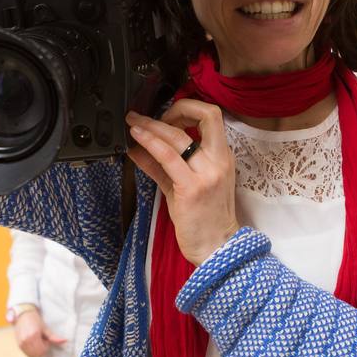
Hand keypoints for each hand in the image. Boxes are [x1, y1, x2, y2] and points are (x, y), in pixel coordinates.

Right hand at [12, 309, 66, 356]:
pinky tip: (33, 343)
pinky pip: (27, 354)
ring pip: (32, 356)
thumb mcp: (45, 328)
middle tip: (42, 341)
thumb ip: (54, 337)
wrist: (23, 315)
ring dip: (37, 351)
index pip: (42, 350)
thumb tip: (65, 341)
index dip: (46, 346)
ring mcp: (21, 344)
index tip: (45, 339)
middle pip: (37, 354)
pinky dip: (32, 351)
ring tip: (37, 342)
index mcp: (33, 336)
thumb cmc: (35, 320)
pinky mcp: (19, 345)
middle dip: (42, 350)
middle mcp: (26, 341)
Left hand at [126, 100, 239, 265]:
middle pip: (205, 115)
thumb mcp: (183, 186)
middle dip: (175, 108)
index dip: (188, 108)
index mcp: (223, 157)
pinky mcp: (191, 188)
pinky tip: (137, 138)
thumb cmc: (204, 220)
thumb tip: (139, 148)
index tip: (169, 117)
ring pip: (178, 136)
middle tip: (151, 117)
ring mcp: (206, 174)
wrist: (216, 248)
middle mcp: (218, 161)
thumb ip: (161, 166)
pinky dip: (150, 142)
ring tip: (134, 123)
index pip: (212, 116)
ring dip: (151, 125)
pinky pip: (167, 157)